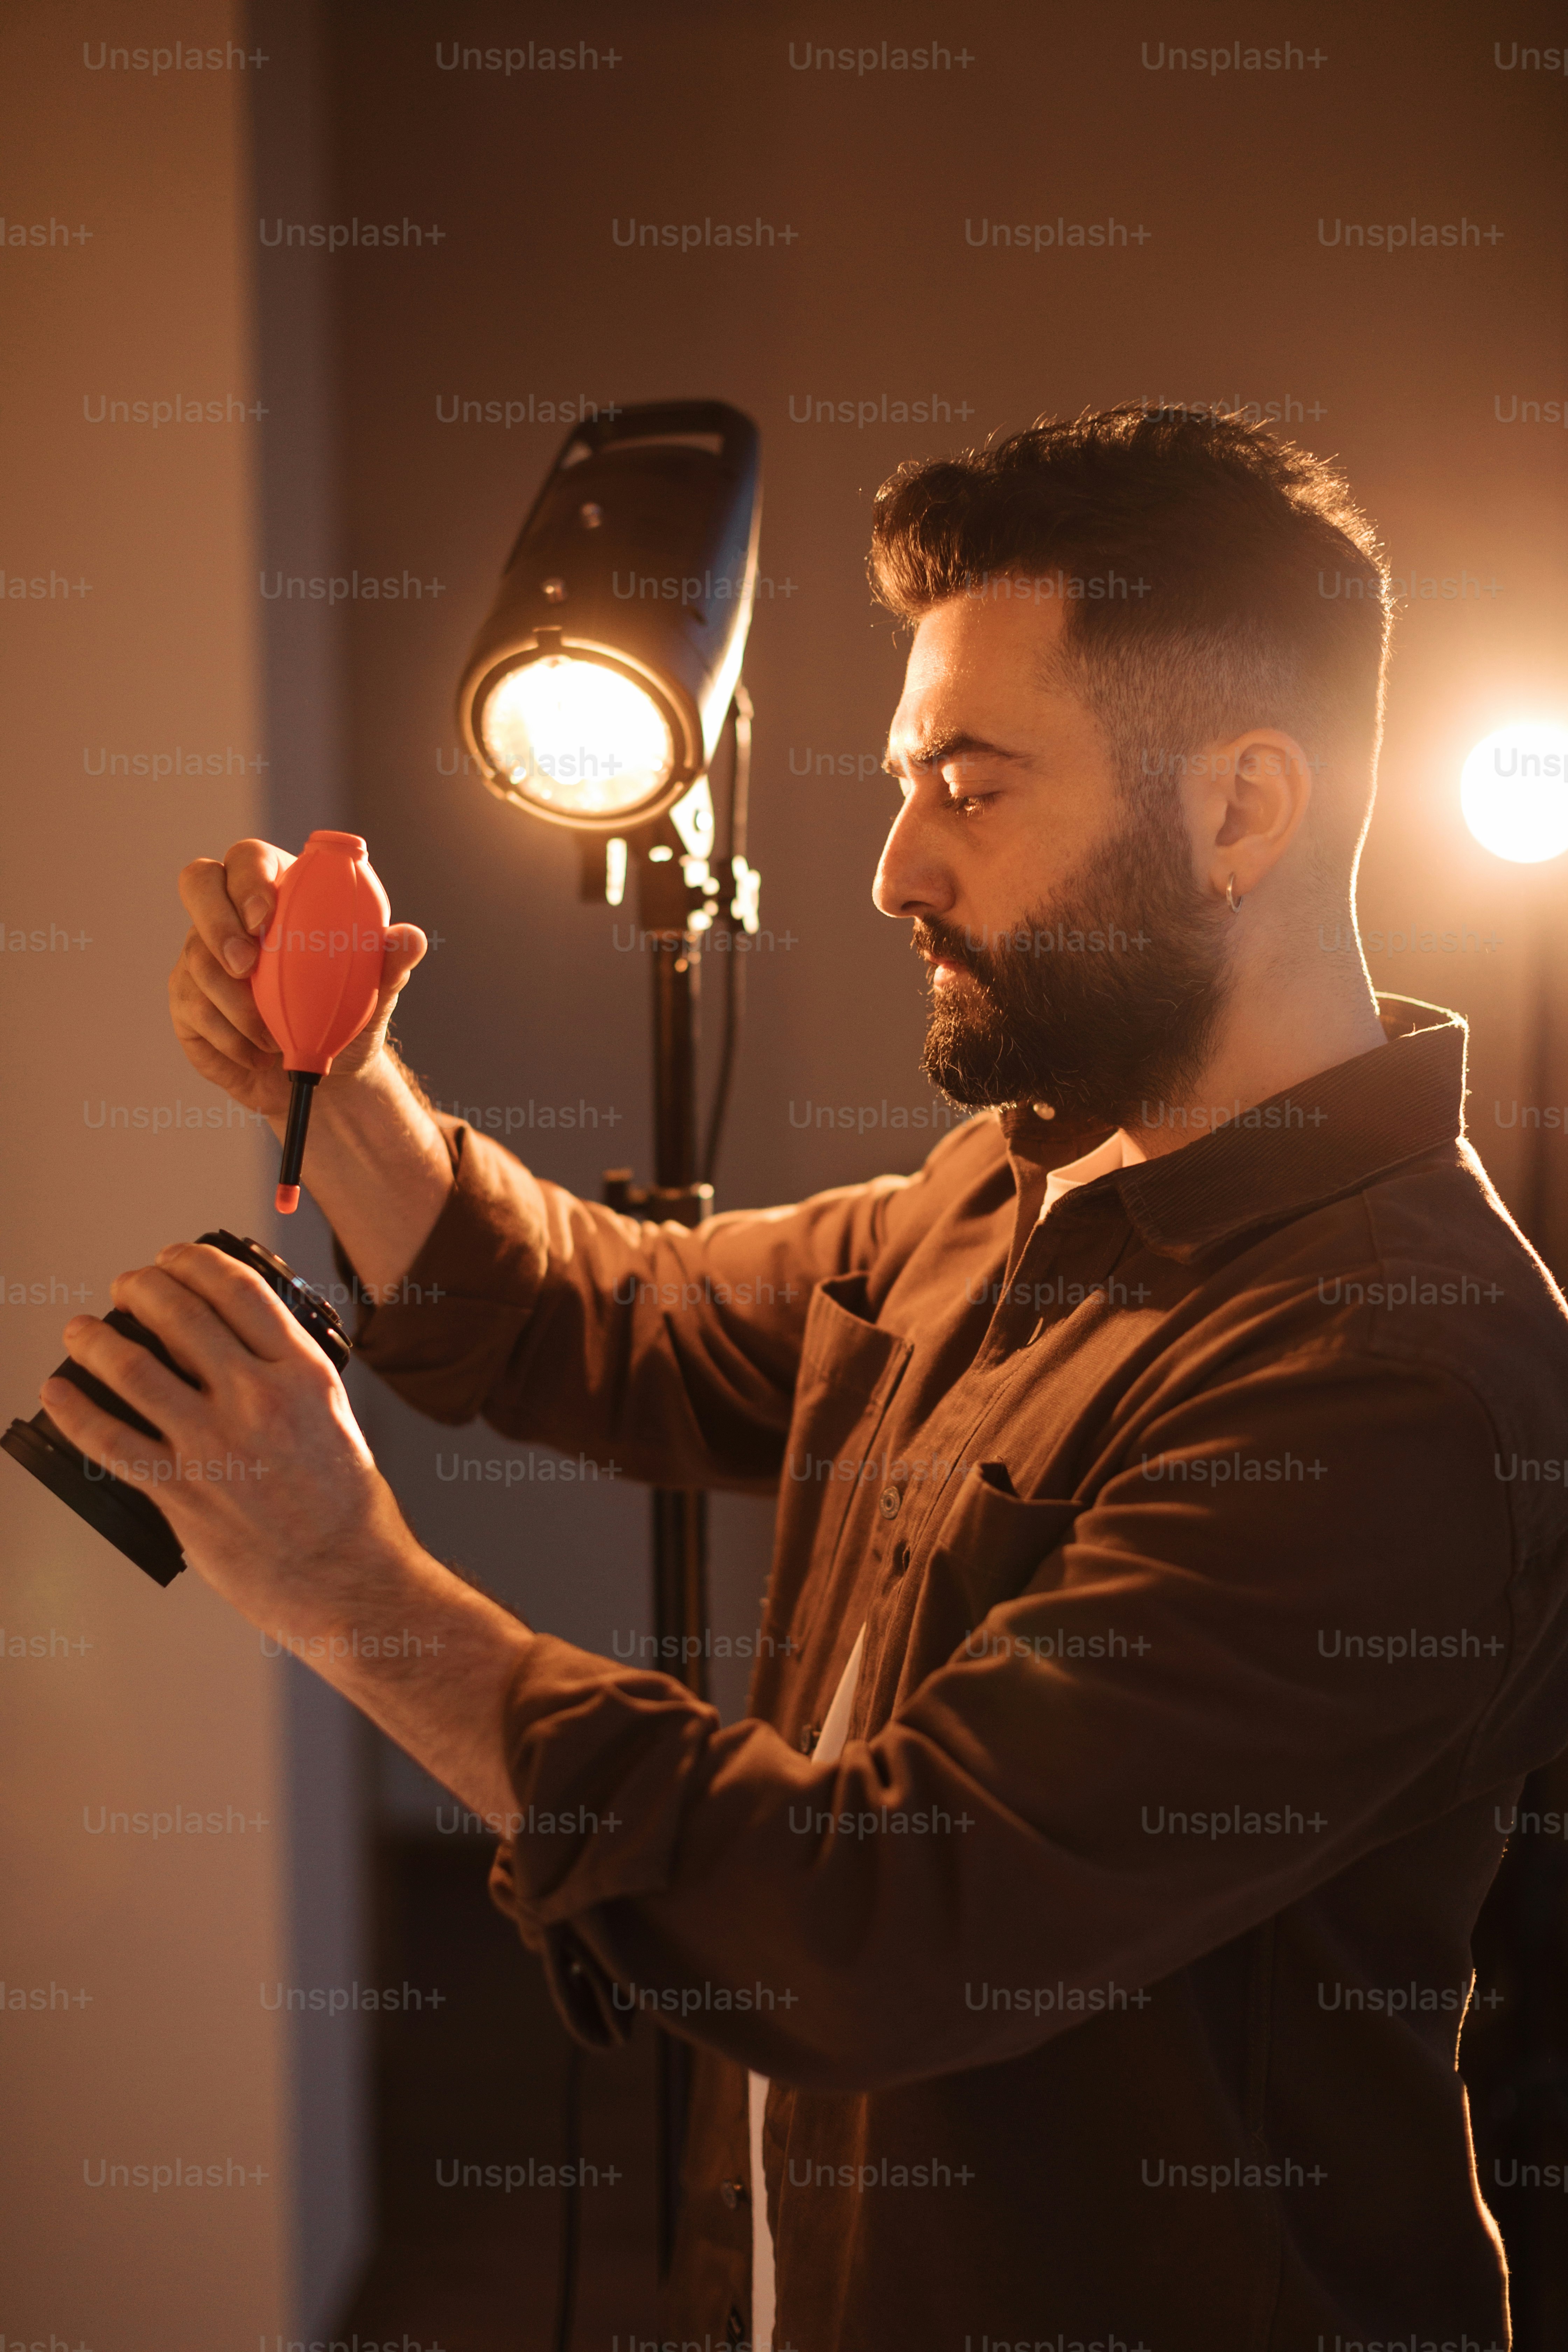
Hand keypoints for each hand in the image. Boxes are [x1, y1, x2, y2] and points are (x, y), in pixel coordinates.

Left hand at [39, 1241, 411, 1631]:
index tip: (173, 1257)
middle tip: (126, 1286)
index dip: (193, 1261)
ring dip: (93, 1339)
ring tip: (80, 1329)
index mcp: (303, 1373)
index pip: (238, 1289)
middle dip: (140, 1286)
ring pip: (132, 1368)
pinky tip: (57, 1392)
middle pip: (180, 1314)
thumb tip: (237, 1343)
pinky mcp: (181, 1493)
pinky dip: (73, 1410)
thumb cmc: (347, 1504)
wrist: (349, 1578)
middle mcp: (258, 1399)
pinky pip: (108, 1441)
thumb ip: (288, 1376)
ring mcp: (215, 1446)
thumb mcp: (333, 1414)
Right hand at [169, 838, 427, 1115]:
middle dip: (216, 922)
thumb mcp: (374, 992)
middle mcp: (230, 914)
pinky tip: (258, 1054)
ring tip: (275, 1036)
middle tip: (245, 965)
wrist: (326, 1072)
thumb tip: (411, 938)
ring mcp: (200, 954)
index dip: (248, 878)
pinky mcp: (187, 1000)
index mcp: (277, 891)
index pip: (248, 859)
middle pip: (197, 883)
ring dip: (238, 1005)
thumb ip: (389, 962)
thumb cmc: (347, 1016)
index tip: (266, 915)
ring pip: (197, 961)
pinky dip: (230, 1039)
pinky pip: (193, 1011)